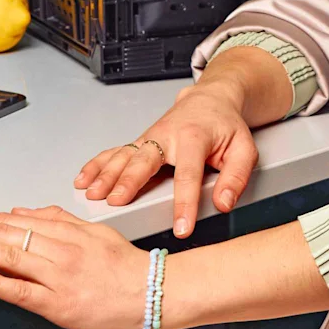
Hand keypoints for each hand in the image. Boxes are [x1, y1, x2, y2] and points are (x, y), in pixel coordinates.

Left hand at [0, 205, 151, 328]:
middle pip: (5, 233)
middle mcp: (61, 249)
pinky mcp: (58, 303)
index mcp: (68, 231)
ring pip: (8, 254)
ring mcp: (58, 276)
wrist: (153, 294)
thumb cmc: (126, 268)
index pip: (13, 220)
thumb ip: (59, 220)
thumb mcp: (95, 232)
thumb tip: (23, 212)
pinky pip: (19, 290)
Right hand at [74, 80, 258, 237]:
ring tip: (93, 194)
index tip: (181, 228)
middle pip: (145, 160)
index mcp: (194, 138)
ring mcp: (149, 139)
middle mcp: (166, 136)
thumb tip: (223, 203)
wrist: (210, 99)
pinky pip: (115, 152)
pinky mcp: (140, 143)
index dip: (184, 203)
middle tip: (117, 202)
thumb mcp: (244, 148)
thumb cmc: (226, 126)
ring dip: (106, 174)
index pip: (188, 174)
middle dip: (129, 181)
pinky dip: (97, 164)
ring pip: (124, 156)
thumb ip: (236, 176)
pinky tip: (84, 179)